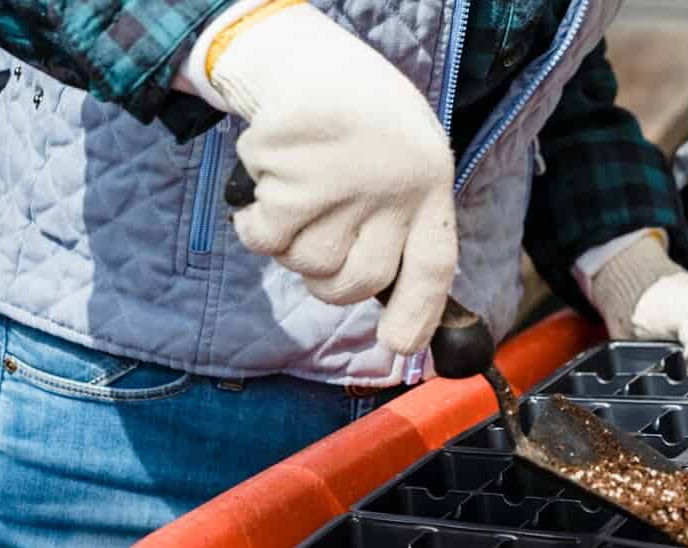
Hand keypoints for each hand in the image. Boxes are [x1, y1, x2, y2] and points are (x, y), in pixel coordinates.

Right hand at [196, 1, 457, 353]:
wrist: (309, 63)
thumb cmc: (361, 125)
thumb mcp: (406, 164)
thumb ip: (403, 228)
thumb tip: (394, 320)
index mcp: (429, 188)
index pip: (432, 267)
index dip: (417, 315)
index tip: (399, 345)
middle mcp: (394, 190)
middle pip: (357, 281)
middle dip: (328, 283)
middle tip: (316, 249)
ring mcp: (345, 184)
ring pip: (308, 265)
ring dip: (290, 247)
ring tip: (296, 199)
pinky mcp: (293, 176)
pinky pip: (266, 239)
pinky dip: (255, 227)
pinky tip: (264, 194)